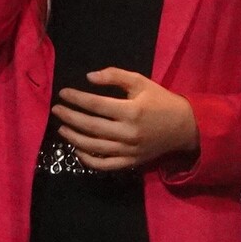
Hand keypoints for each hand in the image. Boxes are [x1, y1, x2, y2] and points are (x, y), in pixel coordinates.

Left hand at [52, 68, 197, 171]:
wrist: (184, 127)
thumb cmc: (161, 101)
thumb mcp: (141, 82)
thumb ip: (115, 76)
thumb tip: (89, 77)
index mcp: (131, 111)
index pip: (95, 105)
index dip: (76, 98)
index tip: (62, 93)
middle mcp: (128, 133)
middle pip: (90, 127)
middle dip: (70, 117)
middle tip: (56, 110)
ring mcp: (128, 150)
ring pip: (94, 147)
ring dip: (74, 138)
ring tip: (62, 128)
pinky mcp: (131, 162)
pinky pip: (105, 165)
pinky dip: (88, 160)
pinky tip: (77, 150)